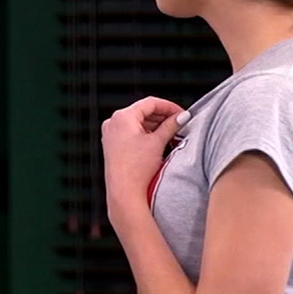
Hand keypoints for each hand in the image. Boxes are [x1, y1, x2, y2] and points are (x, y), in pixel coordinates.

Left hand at [102, 96, 184, 219]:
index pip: (150, 103)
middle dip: (162, 117)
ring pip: (138, 122)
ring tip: (171, 133)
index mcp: (122, 117)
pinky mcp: (112, 145)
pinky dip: (146, 134)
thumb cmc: (135, 169)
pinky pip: (131, 133)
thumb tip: (181, 117)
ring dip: (155, 126)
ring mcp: (111, 134)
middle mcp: (113, 123)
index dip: (169, 106)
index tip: (181, 113)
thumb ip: (171, 126)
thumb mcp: (158, 142)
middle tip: (179, 123)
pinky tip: (158, 141)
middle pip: (143, 112)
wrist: (124, 191)